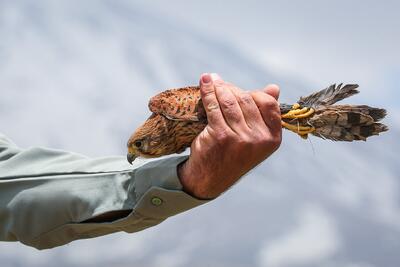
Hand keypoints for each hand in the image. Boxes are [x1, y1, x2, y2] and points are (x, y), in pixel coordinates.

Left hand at [178, 73, 281, 198]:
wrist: (210, 179)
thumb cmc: (233, 154)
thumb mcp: (254, 138)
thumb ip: (264, 114)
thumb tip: (274, 88)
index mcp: (272, 139)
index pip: (268, 103)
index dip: (253, 93)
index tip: (239, 91)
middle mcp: (258, 139)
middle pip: (246, 99)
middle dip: (231, 88)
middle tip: (218, 83)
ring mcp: (240, 138)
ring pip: (229, 101)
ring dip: (218, 87)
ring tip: (210, 80)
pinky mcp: (220, 135)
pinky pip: (213, 106)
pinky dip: (207, 91)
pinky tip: (204, 82)